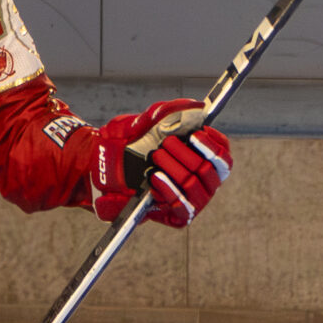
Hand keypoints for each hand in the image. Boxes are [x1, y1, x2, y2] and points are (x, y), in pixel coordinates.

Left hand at [88, 100, 232, 226]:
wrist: (98, 168)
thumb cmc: (126, 146)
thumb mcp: (142, 123)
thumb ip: (165, 111)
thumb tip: (193, 106)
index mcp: (203, 161)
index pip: (223, 156)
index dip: (214, 145)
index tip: (196, 134)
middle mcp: (203, 183)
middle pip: (210, 170)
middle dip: (187, 154)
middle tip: (167, 144)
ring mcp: (192, 201)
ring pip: (194, 185)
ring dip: (176, 168)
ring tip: (157, 157)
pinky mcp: (177, 216)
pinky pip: (182, 207)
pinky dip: (170, 190)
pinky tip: (156, 177)